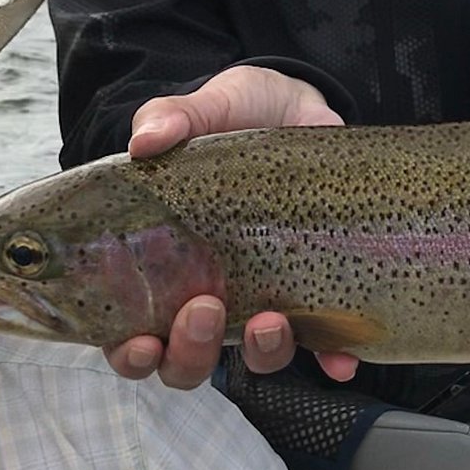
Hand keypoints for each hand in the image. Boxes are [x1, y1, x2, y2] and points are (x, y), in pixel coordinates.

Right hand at [104, 65, 358, 387]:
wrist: (300, 108)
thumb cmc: (236, 118)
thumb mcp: (203, 110)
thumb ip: (170, 119)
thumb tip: (145, 142)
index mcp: (164, 265)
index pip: (130, 334)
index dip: (130, 353)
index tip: (143, 342)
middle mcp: (211, 293)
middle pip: (186, 361)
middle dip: (192, 352)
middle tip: (206, 308)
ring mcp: (265, 295)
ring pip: (256, 358)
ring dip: (262, 353)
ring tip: (272, 320)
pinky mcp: (317, 287)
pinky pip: (325, 343)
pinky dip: (331, 359)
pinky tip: (340, 358)